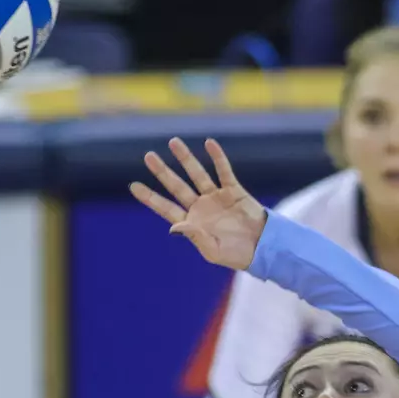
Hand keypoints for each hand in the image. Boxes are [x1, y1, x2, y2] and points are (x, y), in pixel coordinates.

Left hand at [131, 137, 266, 270]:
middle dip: (163, 171)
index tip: (134, 185)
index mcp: (192, 224)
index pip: (166, 208)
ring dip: (186, 158)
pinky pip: (224, 171)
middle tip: (148, 156)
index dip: (150, 197)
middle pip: (177, 186)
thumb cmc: (237, 256)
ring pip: (197, 174)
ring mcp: (216, 197)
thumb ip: (194, 237)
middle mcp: (200, 207)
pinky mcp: (234, 190)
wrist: (264, 248)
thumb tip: (174, 226)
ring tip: (173, 142)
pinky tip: (209, 143)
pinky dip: (217, 157)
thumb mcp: (213, 251)